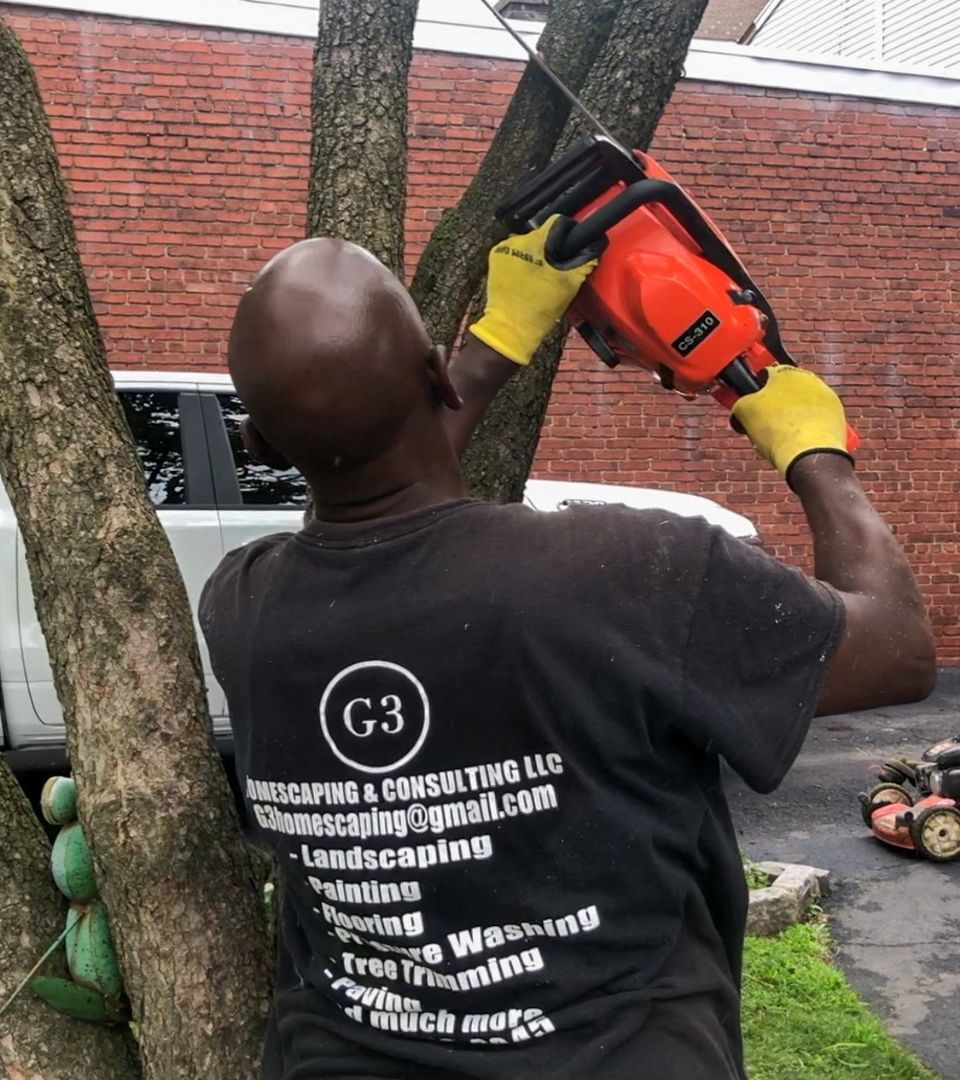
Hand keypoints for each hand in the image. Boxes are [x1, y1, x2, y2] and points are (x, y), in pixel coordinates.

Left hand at [468, 215, 600, 365]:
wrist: (511, 329)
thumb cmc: (539, 307)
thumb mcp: (569, 285)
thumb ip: (584, 262)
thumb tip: (594, 247)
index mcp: (532, 241)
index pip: (556, 223)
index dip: (568, 233)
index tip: (573, 247)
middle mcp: (514, 240)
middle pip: (540, 235)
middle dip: (550, 248)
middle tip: (557, 268)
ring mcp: (501, 251)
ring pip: (527, 245)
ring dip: (536, 255)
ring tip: (542, 275)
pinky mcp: (494, 263)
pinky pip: (514, 254)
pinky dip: (523, 262)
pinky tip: (528, 278)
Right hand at [731, 365, 852, 485]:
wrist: (810, 454)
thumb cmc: (778, 431)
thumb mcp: (744, 413)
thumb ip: (739, 403)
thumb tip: (741, 408)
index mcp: (785, 372)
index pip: (765, 377)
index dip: (755, 393)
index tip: (751, 406)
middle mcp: (809, 379)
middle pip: (786, 391)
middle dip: (776, 405)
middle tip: (766, 424)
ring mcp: (827, 396)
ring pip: (802, 405)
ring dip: (793, 416)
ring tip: (783, 437)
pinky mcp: (838, 414)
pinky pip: (817, 418)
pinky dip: (809, 427)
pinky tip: (799, 441)